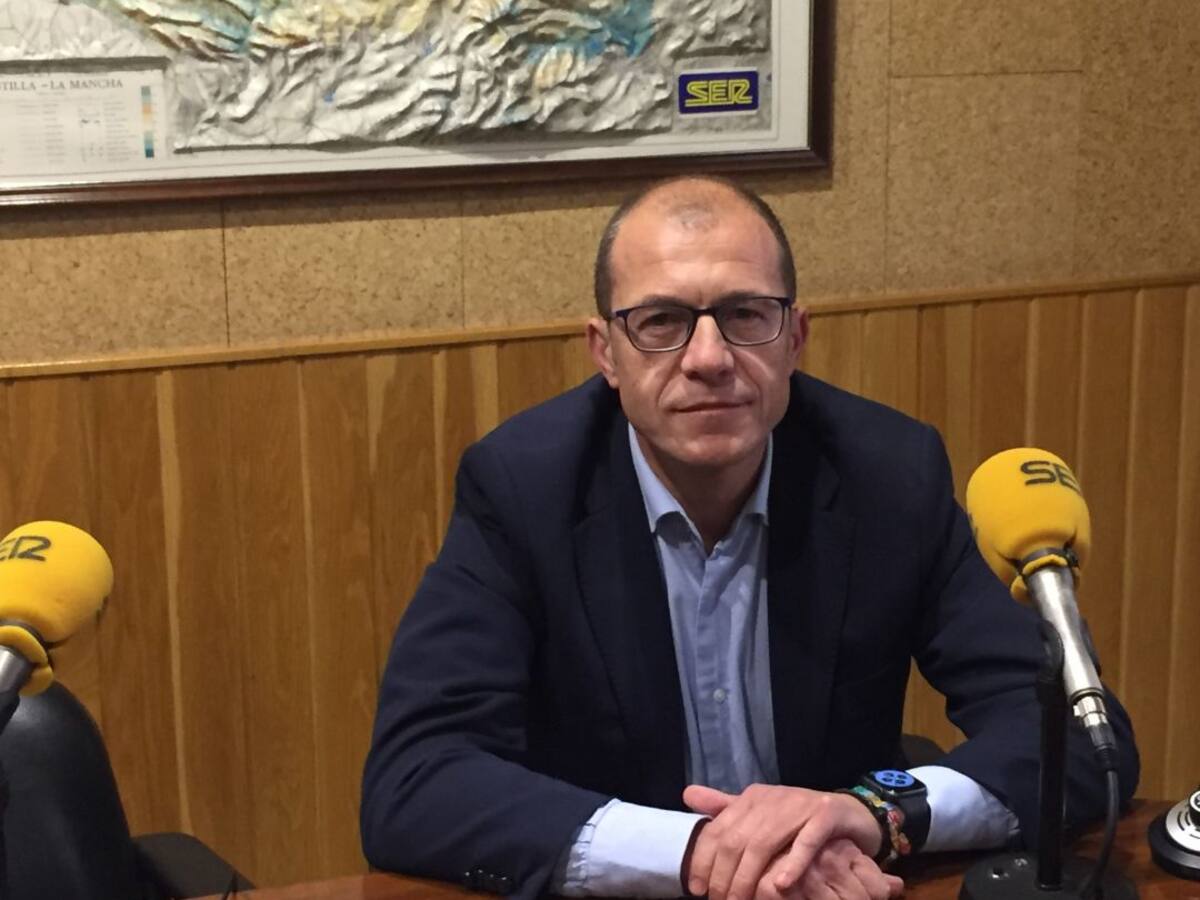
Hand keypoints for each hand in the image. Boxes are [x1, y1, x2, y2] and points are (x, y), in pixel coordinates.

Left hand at [682, 784, 882, 899]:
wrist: (851, 813)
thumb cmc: (800, 820)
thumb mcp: (761, 814)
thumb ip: (725, 808)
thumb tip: (687, 794)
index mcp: (752, 798)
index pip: (718, 830)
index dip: (703, 860)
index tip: (697, 889)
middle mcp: (772, 798)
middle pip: (737, 840)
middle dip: (724, 876)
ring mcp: (799, 805)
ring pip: (765, 843)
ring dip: (749, 877)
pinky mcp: (826, 815)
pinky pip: (806, 841)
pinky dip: (792, 864)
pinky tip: (780, 886)